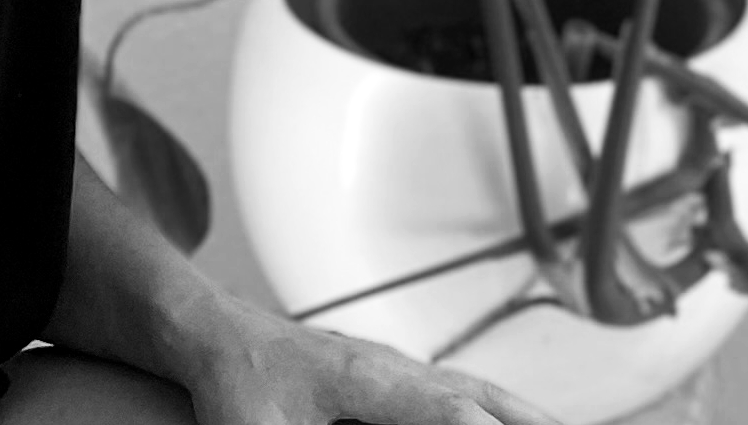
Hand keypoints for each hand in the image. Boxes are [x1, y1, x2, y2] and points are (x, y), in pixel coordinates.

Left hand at [184, 294, 563, 424]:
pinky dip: (504, 415)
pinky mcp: (395, 382)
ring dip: (532, 420)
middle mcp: (391, 368)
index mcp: (360, 378)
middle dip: (534, 424)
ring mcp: (397, 371)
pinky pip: (464, 399)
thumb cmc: (234, 380)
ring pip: (481, 396)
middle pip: (479, 398)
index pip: (437, 408)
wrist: (214, 332)